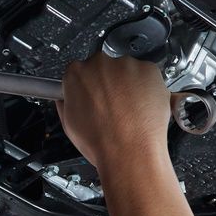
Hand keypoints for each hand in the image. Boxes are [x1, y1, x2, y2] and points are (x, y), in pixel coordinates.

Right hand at [57, 52, 171, 173]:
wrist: (130, 151)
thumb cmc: (101, 142)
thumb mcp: (69, 125)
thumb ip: (67, 103)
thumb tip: (69, 99)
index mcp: (76, 73)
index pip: (80, 70)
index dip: (88, 86)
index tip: (93, 95)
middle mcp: (100, 64)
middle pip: (104, 67)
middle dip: (108, 83)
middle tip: (113, 106)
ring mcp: (126, 65)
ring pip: (127, 70)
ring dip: (128, 85)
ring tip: (129, 111)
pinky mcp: (149, 69)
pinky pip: (147, 74)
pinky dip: (147, 87)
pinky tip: (142, 107)